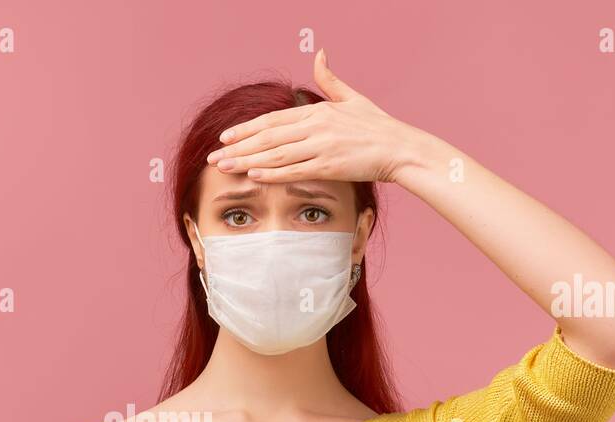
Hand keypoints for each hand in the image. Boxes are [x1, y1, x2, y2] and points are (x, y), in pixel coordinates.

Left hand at [205, 49, 427, 184]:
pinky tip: (253, 176)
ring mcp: (322, 147)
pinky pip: (295, 171)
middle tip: (213, 157)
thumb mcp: (352, 98)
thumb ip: (330, 80)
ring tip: (224, 168)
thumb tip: (319, 53)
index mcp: (318, 111)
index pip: (273, 120)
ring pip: (276, 154)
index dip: (246, 129)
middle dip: (237, 148)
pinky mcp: (330, 167)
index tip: (225, 137)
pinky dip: (272, 173)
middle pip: (268, 138)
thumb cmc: (378, 126)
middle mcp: (316, 127)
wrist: (401, 148)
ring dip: (247, 162)